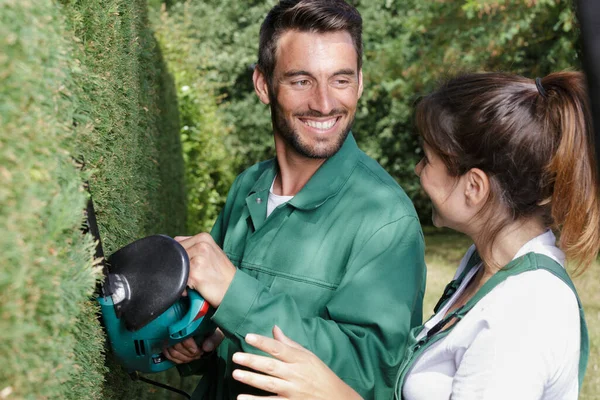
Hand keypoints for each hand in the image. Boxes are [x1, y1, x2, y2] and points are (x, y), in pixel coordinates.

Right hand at [163, 328, 224, 363]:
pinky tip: (184, 359)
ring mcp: (170, 331)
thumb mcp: (218, 331)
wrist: (208, 323)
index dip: (190, 347)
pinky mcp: (167, 339)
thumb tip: (205, 348)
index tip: (199, 351)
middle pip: (176, 344)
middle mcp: (177, 323)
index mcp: (189, 318)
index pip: (182, 335)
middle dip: (188, 354)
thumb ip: (215, 338)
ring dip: (183, 357)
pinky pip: (166, 352)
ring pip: (170, 350)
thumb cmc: (212, 327)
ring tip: (193, 357)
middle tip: (198, 355)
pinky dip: (175, 359)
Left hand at [175, 234, 235, 306]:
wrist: (233, 289)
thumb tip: (174, 242)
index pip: (178, 243)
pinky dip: (183, 287)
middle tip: (193, 274)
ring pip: (177, 267)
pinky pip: (179, 279)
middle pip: (175, 256)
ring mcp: (198, 259)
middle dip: (179, 267)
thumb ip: (194, 244)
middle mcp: (201, 246)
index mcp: (204, 237)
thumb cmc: (222, 272)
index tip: (190, 265)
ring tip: (194, 281)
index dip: (179, 257)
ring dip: (181, 277)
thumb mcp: (212, 251)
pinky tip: (194, 287)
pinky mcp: (194, 274)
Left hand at [231, 326, 362, 399]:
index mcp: (300, 359)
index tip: (248, 336)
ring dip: (251, 379)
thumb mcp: (309, 356)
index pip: (279, 349)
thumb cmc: (321, 375)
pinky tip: (241, 398)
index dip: (263, 342)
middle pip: (271, 366)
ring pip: (269, 384)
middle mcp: (296, 374)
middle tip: (236, 357)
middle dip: (252, 361)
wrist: (337, 399)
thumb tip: (274, 328)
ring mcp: (293, 391)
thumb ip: (290, 344)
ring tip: (235, 374)